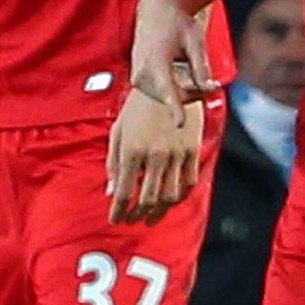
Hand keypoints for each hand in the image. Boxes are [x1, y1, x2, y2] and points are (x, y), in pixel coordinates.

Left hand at [107, 86, 204, 223]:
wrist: (169, 84)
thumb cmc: (137, 108)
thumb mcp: (119, 131)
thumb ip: (114, 163)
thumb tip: (111, 192)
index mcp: (132, 149)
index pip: (124, 191)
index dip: (118, 210)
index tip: (115, 219)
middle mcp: (154, 155)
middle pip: (148, 199)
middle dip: (137, 215)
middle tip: (132, 221)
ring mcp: (176, 154)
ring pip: (170, 196)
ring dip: (159, 212)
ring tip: (150, 218)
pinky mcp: (193, 151)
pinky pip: (189, 183)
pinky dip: (179, 198)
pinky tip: (170, 202)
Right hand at [130, 0, 219, 106]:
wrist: (155, 10)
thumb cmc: (177, 22)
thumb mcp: (195, 42)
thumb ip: (201, 68)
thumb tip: (209, 89)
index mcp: (156, 60)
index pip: (167, 90)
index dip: (175, 109)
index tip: (180, 124)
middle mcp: (142, 71)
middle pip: (172, 97)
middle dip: (193, 95)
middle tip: (212, 84)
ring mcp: (137, 77)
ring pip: (166, 97)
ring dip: (184, 93)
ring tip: (196, 75)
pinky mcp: (137, 79)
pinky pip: (159, 93)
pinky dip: (174, 89)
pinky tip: (181, 73)